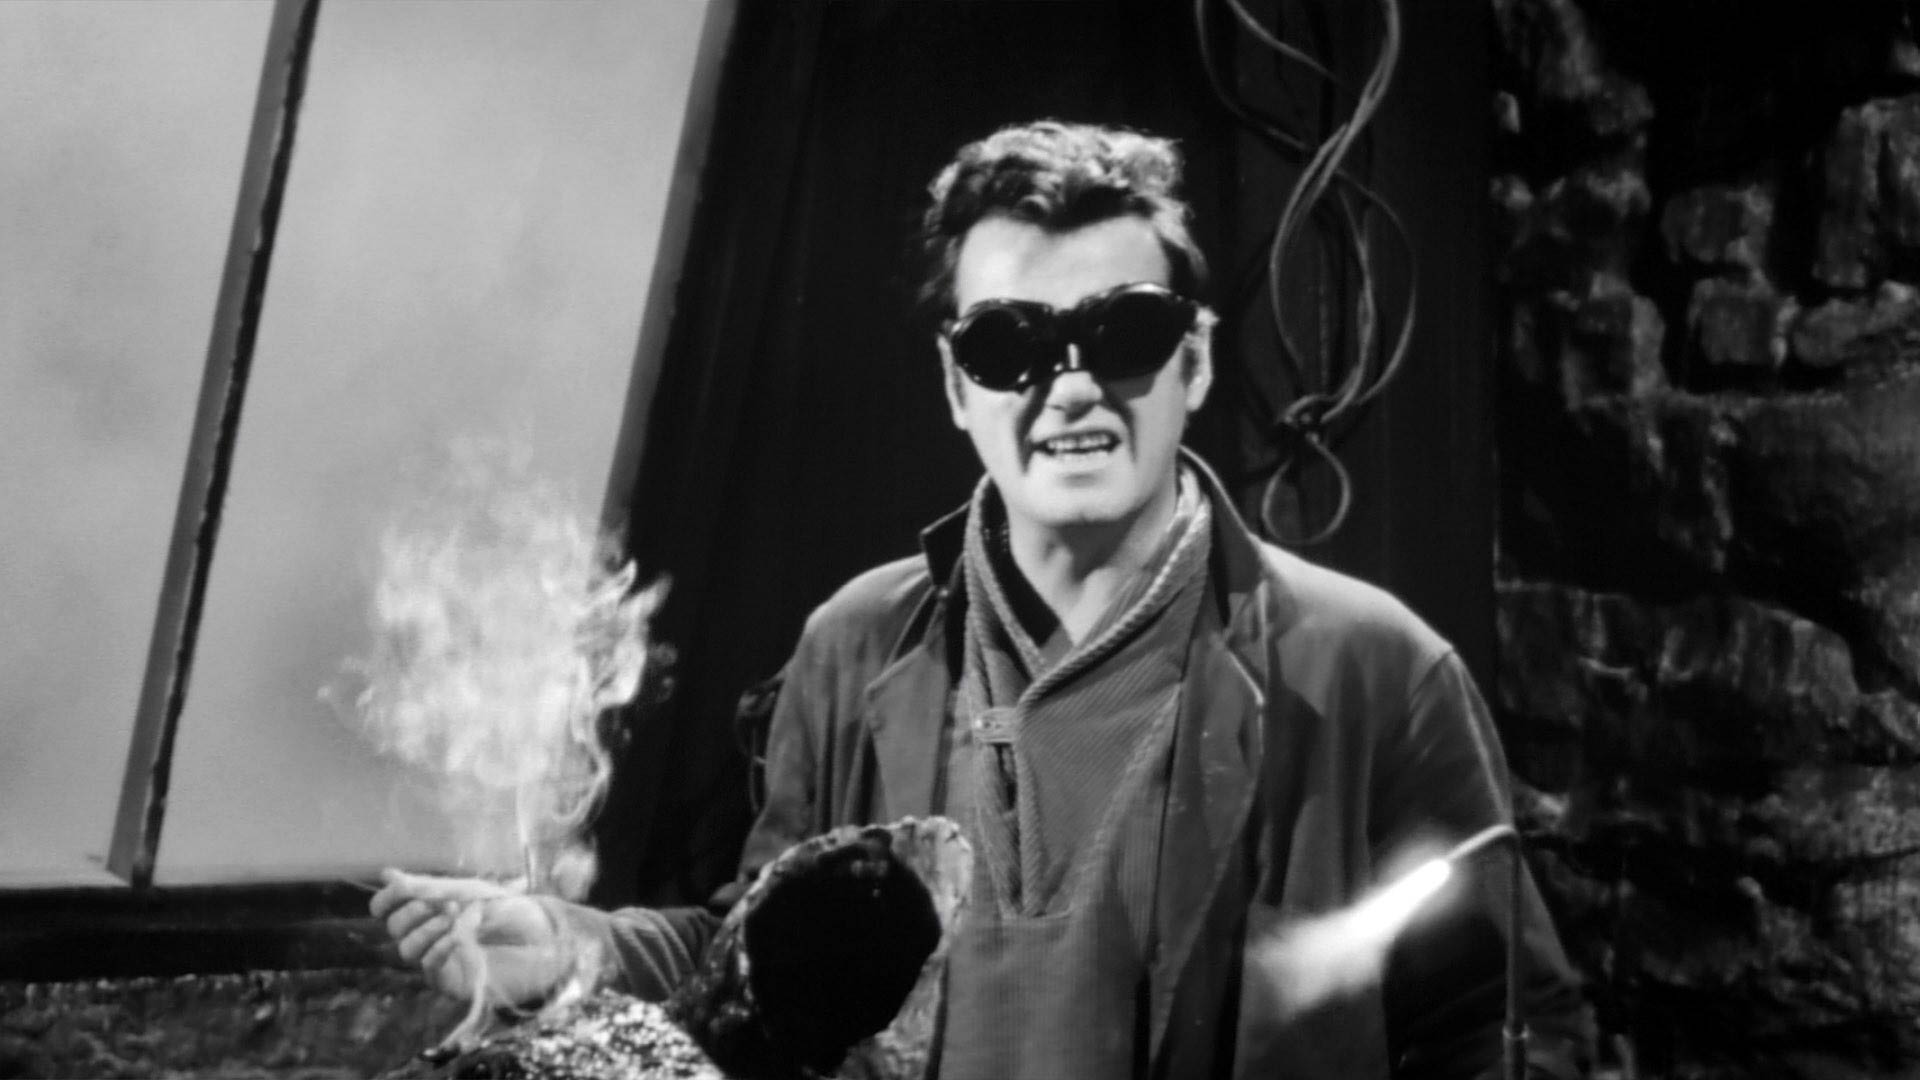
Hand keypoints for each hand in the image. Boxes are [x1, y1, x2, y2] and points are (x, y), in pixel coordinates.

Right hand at [370, 868, 575, 1007]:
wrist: (545, 939)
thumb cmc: (513, 911)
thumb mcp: (471, 892)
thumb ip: (429, 886)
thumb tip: (386, 874)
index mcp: (432, 908)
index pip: (390, 907)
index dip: (386, 899)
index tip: (398, 890)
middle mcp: (430, 934)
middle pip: (395, 928)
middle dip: (413, 911)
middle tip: (444, 903)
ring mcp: (439, 959)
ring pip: (406, 950)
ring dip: (425, 931)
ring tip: (455, 918)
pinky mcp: (452, 980)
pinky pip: (429, 969)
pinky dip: (439, 949)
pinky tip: (458, 938)